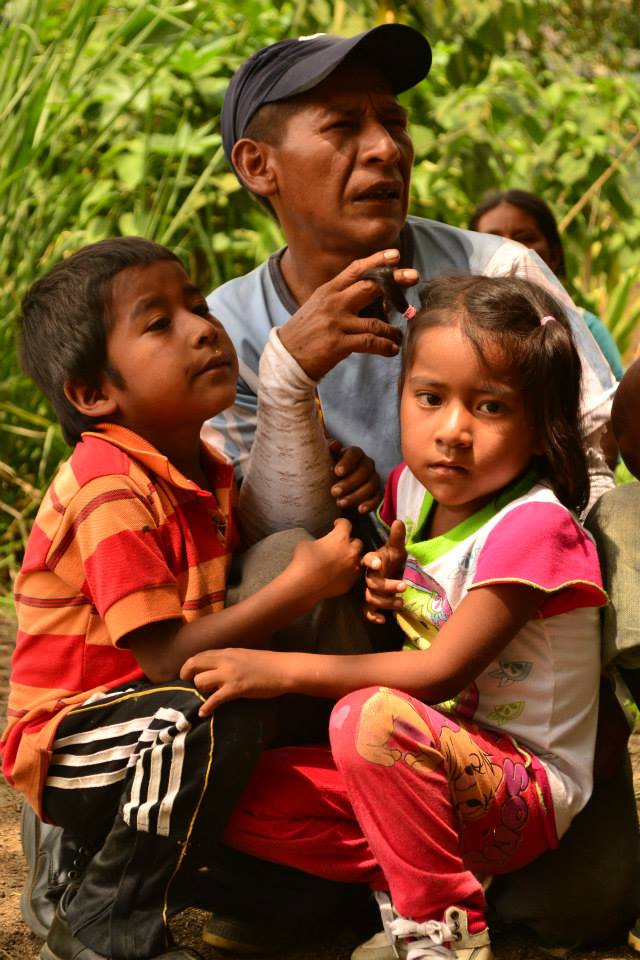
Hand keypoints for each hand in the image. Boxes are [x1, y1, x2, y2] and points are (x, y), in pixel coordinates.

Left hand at [181, 647, 287, 715]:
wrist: (283, 669)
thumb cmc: (267, 664)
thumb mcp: (244, 656)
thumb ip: (229, 660)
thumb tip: (216, 668)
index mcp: (227, 652)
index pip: (199, 655)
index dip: (189, 665)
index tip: (187, 675)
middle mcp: (225, 660)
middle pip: (193, 664)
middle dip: (186, 675)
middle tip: (187, 684)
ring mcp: (229, 674)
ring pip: (200, 681)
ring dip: (200, 690)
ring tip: (206, 695)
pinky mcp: (236, 688)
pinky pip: (214, 699)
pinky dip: (206, 707)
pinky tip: (204, 713)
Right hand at [278, 249, 417, 379]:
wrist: (286, 358)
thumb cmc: (305, 333)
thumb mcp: (318, 307)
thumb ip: (341, 298)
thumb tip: (372, 294)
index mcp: (328, 291)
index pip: (356, 270)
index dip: (377, 260)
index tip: (395, 255)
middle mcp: (333, 303)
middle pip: (371, 286)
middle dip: (395, 280)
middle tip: (414, 277)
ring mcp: (336, 323)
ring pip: (376, 322)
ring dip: (392, 330)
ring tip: (398, 336)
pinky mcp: (338, 344)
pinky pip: (370, 342)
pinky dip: (386, 346)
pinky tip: (392, 350)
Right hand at [288, 517, 361, 602]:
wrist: (304, 585)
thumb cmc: (303, 561)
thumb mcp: (306, 543)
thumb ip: (319, 541)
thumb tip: (320, 545)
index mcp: (340, 538)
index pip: (346, 524)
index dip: (341, 523)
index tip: (337, 524)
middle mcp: (351, 551)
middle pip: (358, 542)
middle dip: (350, 542)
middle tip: (340, 545)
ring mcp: (353, 568)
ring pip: (358, 559)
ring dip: (351, 558)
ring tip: (341, 560)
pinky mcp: (351, 582)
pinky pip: (353, 574)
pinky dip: (348, 571)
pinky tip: (339, 573)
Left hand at [329, 440, 381, 513]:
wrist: (335, 484)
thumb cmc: (329, 468)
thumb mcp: (327, 458)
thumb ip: (330, 450)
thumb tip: (335, 445)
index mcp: (355, 453)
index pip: (355, 453)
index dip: (347, 462)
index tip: (336, 472)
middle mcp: (367, 464)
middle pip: (364, 470)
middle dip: (349, 482)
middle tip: (333, 491)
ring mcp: (373, 478)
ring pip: (371, 485)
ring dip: (356, 495)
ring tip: (340, 503)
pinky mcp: (376, 493)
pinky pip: (378, 498)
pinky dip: (370, 504)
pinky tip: (360, 510)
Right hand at [362, 519, 406, 623]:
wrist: (392, 571)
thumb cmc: (392, 559)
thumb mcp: (397, 548)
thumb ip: (397, 537)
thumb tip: (399, 521)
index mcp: (374, 561)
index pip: (368, 559)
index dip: (371, 561)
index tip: (378, 563)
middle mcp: (369, 576)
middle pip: (372, 583)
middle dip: (387, 586)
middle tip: (403, 585)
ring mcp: (370, 591)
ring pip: (371, 598)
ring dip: (385, 602)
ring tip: (401, 602)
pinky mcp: (373, 603)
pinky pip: (368, 612)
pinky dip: (373, 617)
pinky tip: (383, 620)